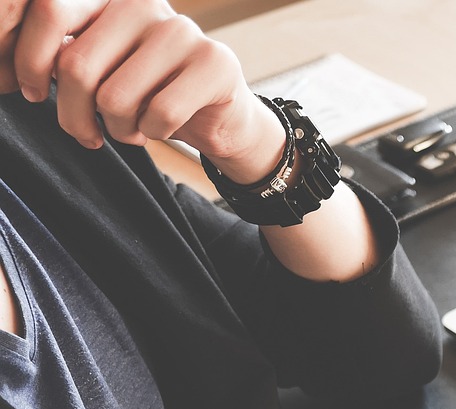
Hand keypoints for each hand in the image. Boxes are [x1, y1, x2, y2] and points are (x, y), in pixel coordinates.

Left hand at [0, 0, 282, 181]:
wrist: (219, 116)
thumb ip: (61, 57)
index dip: (27, 60)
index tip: (30, 92)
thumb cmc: (147, 93)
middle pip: (77, 65)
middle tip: (85, 133)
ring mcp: (182, 30)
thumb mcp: (97, 68)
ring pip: (116, 97)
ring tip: (129, 129)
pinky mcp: (215, 63)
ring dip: (117, 129)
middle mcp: (143, 3)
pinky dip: (152, 134)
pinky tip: (157, 129)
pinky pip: (159, 114)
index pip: (49, 11)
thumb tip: (6, 74)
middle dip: (73, 115)